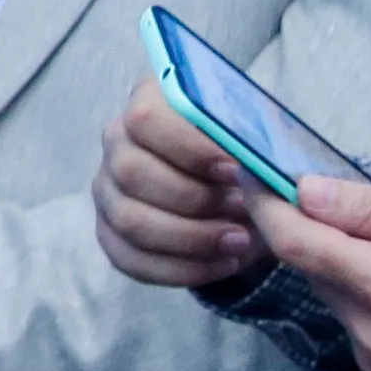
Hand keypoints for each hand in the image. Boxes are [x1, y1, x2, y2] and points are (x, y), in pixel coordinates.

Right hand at [94, 89, 264, 286]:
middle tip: (243, 212)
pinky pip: (130, 259)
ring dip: (191, 238)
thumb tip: (252, 168)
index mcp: (150, 102)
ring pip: (130, 220)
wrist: (246, 194)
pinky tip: (223, 264)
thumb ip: (255, 143)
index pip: (145, 119)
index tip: (235, 171)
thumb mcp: (261, 140)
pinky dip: (182, 269)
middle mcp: (118, 141)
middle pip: (131, 172)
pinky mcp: (111, 232)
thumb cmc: (251, 161)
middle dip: (194, 200)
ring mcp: (108, 188)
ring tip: (239, 241)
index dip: (189, 149)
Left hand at [244, 174, 370, 370]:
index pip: (296, 244)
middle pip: (314, 269)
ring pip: (333, 294)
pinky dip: (365, 291)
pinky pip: (356, 320)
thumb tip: (305, 192)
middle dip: (315, 229)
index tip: (250, 172)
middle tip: (339, 197)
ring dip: (344, 262)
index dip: (266, 204)